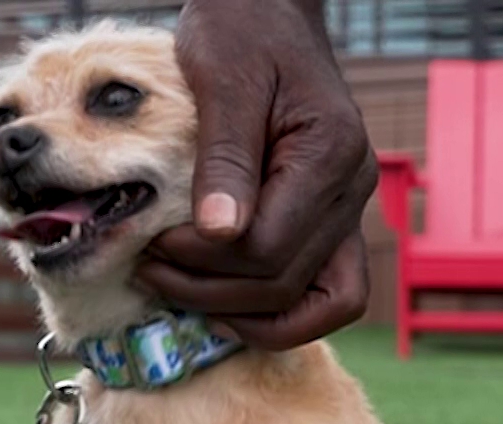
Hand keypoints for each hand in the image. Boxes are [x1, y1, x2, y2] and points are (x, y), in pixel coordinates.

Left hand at [136, 0, 378, 350]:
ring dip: (245, 314)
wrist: (268, 11)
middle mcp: (352, 189)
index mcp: (332, 153)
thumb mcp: (224, 79)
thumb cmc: (242, 31)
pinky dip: (276, 312)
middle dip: (210, 290)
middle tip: (150, 271)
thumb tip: (217, 235)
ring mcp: (348, 210)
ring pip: (317, 304)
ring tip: (181, 296)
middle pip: (286, 282)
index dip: (205, 262)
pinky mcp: (331, 221)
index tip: (155, 243)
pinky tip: (222, 304)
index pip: (270, 247)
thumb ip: (225, 158)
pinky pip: (323, 292)